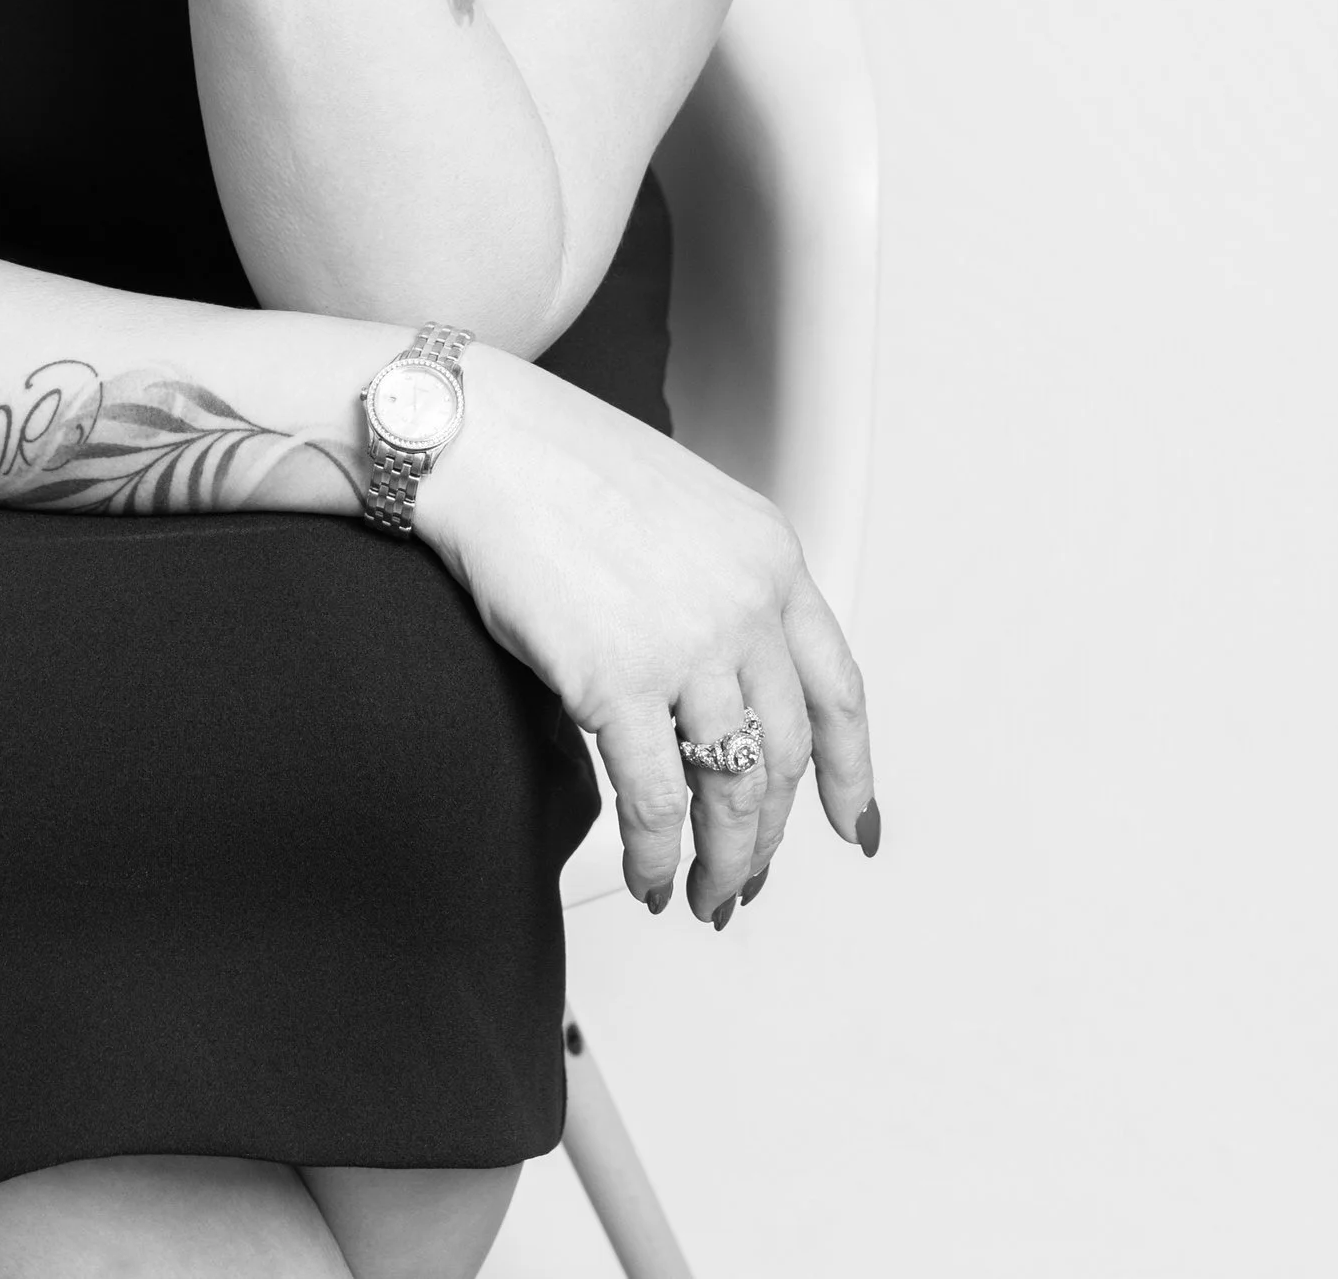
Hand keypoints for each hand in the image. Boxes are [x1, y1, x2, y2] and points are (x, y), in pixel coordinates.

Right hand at [423, 346, 878, 921]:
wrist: (481, 440)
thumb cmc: (556, 465)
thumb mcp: (682, 512)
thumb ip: (721, 592)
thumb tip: (721, 697)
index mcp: (770, 556)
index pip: (838, 689)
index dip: (851, 773)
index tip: (855, 826)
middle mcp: (746, 602)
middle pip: (788, 755)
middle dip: (769, 837)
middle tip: (746, 879)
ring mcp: (688, 643)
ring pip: (734, 791)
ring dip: (722, 862)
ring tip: (703, 897)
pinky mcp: (619, 680)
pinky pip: (656, 801)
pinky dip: (657, 856)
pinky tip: (647, 876)